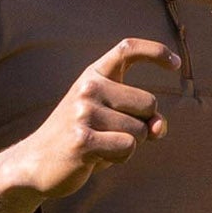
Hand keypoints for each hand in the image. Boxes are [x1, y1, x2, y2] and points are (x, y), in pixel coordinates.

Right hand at [0, 38, 178, 212]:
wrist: (35, 163)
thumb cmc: (83, 139)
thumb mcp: (113, 121)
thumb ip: (142, 118)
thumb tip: (159, 125)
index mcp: (93, 76)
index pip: (126, 50)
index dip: (155, 51)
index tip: (176, 64)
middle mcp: (88, 88)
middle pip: (149, 104)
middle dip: (141, 125)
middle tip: (109, 134)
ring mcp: (83, 111)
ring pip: (140, 131)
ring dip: (127, 146)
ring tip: (99, 146)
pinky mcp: (82, 138)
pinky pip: (127, 148)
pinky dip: (118, 158)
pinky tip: (94, 158)